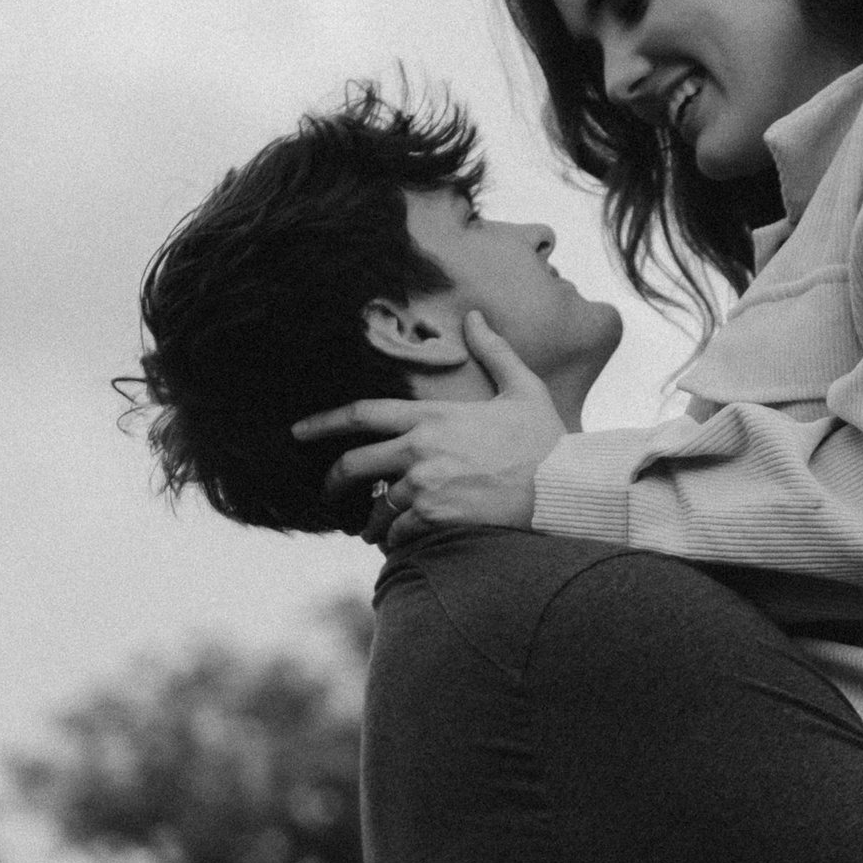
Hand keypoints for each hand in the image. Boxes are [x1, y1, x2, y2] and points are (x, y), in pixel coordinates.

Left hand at [290, 316, 565, 533]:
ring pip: (378, 508)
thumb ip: (494, 351)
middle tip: (330, 496)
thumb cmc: (547, 440)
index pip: (363, 413)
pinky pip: (400, 534)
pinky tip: (401, 545)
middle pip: (354, 465)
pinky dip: (397, 542)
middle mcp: (419, 449)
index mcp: (432, 416)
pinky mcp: (437, 518)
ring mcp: (425, 485)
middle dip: (334, 484)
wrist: (564, 486)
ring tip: (376, 532)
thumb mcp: (523, 387)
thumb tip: (475, 317)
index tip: (298, 432)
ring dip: (373, 522)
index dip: (322, 423)